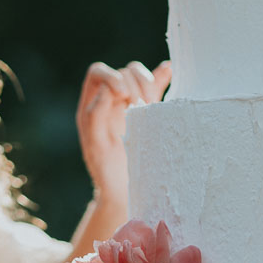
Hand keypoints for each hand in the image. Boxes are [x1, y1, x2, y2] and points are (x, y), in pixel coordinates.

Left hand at [75, 60, 171, 204]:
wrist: (125, 190)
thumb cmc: (106, 172)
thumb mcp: (97, 145)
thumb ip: (95, 116)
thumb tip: (105, 88)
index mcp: (92, 105)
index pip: (98, 73)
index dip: (111, 76)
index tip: (123, 94)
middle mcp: (110, 100)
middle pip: (122, 72)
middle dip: (134, 83)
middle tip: (141, 105)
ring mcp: (130, 103)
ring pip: (139, 76)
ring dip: (148, 82)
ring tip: (153, 103)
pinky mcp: (149, 109)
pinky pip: (156, 85)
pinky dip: (163, 75)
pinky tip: (170, 71)